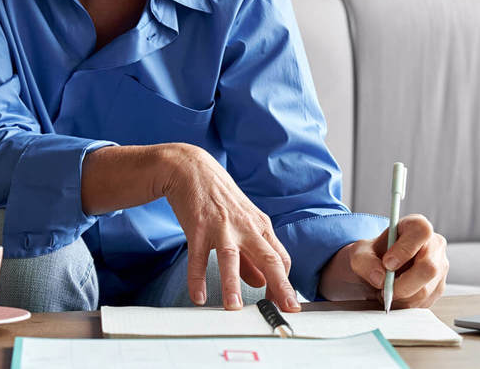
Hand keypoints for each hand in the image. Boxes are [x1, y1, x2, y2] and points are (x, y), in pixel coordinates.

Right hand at [157, 143, 298, 311]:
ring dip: (233, 284)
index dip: (285, 282)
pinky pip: (197, 257)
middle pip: (268, 258)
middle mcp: (245, 226)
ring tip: (233, 308)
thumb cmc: (220, 199)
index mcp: (260, 225)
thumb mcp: (242, 223)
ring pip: (231, 258)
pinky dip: (197, 278)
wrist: (192, 169)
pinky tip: (198, 296)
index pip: (281, 258)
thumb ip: (251, 255)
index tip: (286, 304)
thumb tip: (262, 283)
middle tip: (286, 310)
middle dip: (279, 286)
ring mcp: (222, 226)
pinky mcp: (198, 227)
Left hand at [317, 214, 448, 307]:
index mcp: (416, 226)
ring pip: (425, 290)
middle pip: (428, 268)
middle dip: (402, 285)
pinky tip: (395, 297)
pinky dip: (404, 305)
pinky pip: (424, 303)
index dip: (405, 249)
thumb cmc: (372, 256)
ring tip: (385, 291)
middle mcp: (434, 245)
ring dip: (401, 297)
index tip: (387, 263)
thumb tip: (380, 277)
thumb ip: (365, 262)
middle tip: (383, 288)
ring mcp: (440, 268)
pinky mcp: (437, 288)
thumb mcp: (359, 254)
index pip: (421, 232)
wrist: (376, 271)